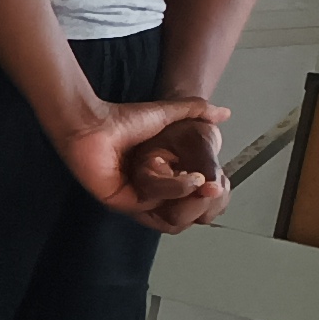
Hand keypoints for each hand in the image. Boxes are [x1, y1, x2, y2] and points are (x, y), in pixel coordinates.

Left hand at [49, 96, 230, 227]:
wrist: (94, 122)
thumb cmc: (123, 118)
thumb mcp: (169, 114)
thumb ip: (197, 111)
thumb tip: (225, 113)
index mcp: (159, 174)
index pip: (189, 192)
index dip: (208, 187)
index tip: (222, 179)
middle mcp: (147, 189)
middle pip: (182, 206)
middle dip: (203, 197)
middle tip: (216, 184)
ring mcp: (134, 196)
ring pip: (170, 208)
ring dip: (190, 194)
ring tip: (202, 180)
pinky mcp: (121, 202)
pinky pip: (152, 204)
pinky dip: (173, 192)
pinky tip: (189, 180)